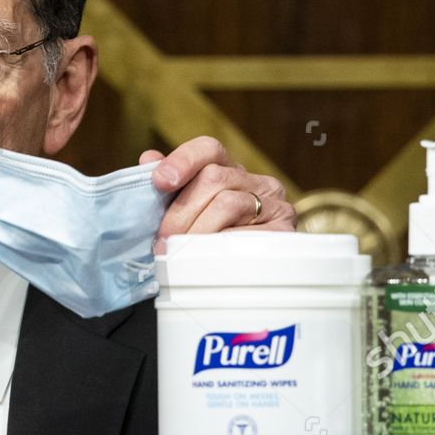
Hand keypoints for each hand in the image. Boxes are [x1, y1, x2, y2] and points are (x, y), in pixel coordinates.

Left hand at [141, 136, 296, 250]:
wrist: (250, 284)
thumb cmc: (211, 246)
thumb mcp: (187, 215)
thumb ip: (169, 188)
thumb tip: (149, 159)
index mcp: (233, 172)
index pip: (209, 149)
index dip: (183, 160)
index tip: (160, 181)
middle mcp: (259, 183)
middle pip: (213, 178)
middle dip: (181, 211)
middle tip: (163, 240)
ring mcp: (276, 206)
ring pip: (227, 204)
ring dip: (196, 231)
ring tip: (180, 253)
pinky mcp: (285, 232)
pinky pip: (246, 233)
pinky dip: (220, 248)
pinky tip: (206, 261)